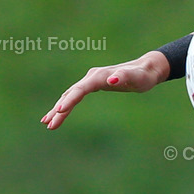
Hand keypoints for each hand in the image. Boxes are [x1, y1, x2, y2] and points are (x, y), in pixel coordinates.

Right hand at [41, 51, 169, 129]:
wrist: (146, 68)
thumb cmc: (143, 75)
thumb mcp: (137, 78)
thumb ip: (124, 77)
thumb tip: (111, 80)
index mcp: (99, 76)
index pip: (80, 89)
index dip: (70, 100)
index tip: (60, 111)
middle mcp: (92, 77)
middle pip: (71, 93)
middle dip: (59, 109)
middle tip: (49, 125)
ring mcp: (91, 80)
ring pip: (70, 95)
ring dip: (58, 108)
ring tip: (46, 122)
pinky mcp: (93, 85)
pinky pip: (75, 95)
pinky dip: (65, 104)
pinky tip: (58, 113)